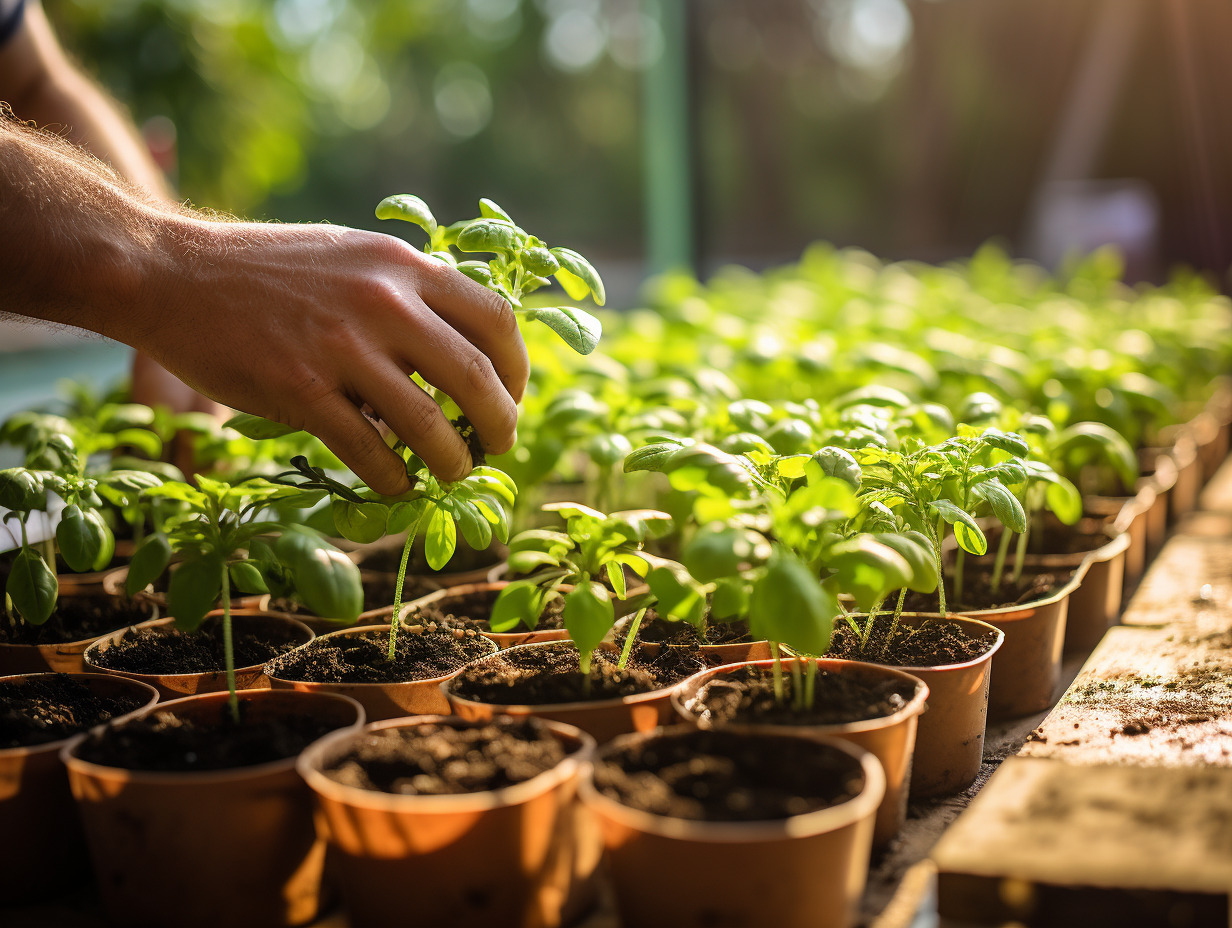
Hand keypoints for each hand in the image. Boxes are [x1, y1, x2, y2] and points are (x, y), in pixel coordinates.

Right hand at [129, 218, 529, 494]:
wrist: (172, 274)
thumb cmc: (268, 270)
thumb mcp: (353, 256)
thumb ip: (408, 291)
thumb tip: (464, 344)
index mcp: (403, 265)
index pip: (496, 319)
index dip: (517, 369)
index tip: (511, 396)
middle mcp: (383, 301)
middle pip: (476, 377)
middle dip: (499, 424)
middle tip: (497, 448)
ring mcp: (342, 346)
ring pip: (430, 424)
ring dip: (453, 462)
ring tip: (453, 474)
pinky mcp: (301, 389)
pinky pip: (370, 452)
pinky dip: (394, 480)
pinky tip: (396, 485)